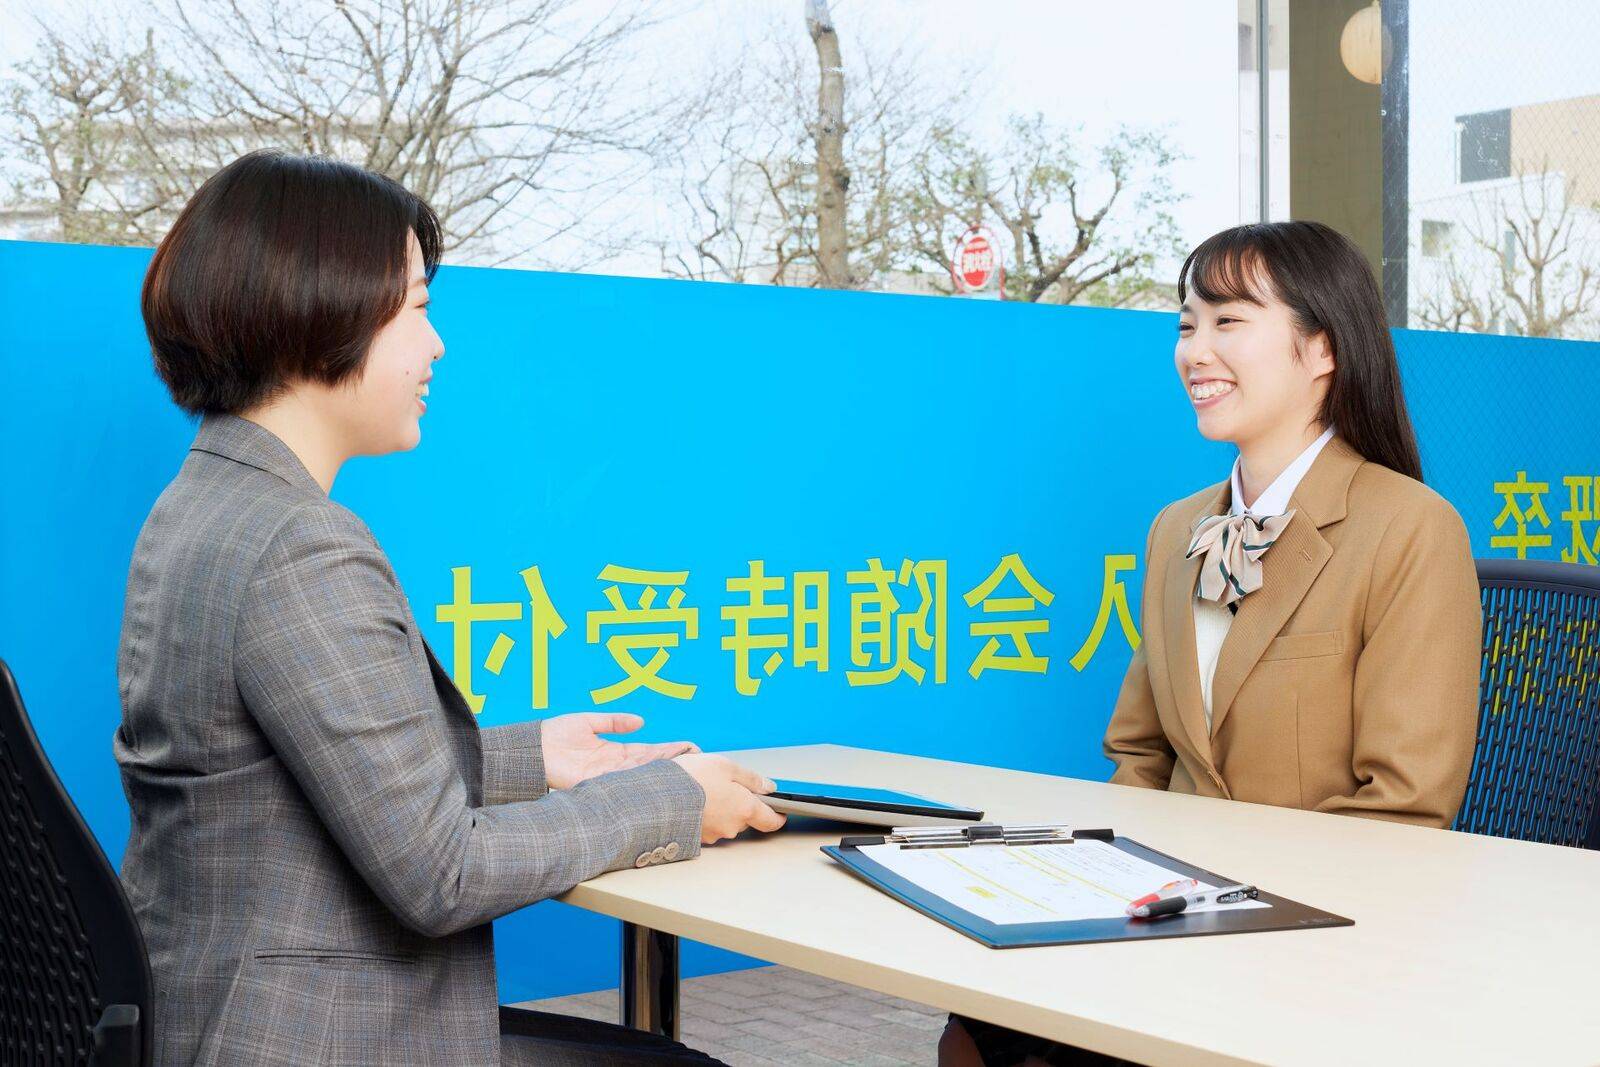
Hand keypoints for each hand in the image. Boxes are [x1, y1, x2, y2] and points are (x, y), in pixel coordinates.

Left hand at [540, 712, 698, 790]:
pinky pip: (623, 780)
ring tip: (688, 767)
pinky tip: (659, 774)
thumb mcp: (590, 721)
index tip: (691, 747)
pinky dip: (641, 777)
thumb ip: (615, 721)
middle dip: (674, 762)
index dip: (670, 750)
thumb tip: (641, 721)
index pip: (649, 751)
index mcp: (615, 751)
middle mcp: (615, 765)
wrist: (533, 749)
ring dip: (664, 770)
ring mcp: (607, 775)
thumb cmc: (556, 734)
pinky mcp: (596, 783)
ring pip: (642, 773)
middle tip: (699, 761)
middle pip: (651, 764)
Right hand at [672, 753, 786, 843]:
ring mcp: (714, 835)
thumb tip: (769, 787)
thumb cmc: (691, 778)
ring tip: (704, 789)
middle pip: (746, 818)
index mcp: (745, 808)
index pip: (771, 821)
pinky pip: (708, 826)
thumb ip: (751, 778)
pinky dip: (705, 815)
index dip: (777, 815)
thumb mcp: (725, 766)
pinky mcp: (696, 838)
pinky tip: (693, 800)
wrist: (655, 797)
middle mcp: (732, 826)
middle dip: (740, 804)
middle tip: (724, 785)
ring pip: (726, 822)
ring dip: (720, 809)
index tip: (780, 811)